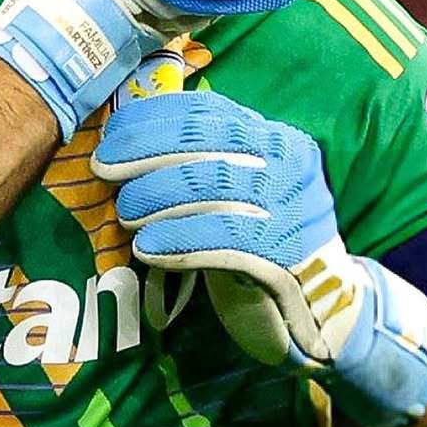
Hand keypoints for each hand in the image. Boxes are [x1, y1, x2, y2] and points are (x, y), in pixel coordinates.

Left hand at [92, 90, 426, 426]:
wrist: (322, 312)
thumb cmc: (263, 245)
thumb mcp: (238, 193)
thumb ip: (201, 165)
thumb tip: (126, 145)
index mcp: (275, 138)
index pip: (207, 113)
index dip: (153, 119)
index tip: (111, 135)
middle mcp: (289, 163)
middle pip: (206, 144)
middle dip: (146, 152)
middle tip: (104, 169)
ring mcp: (292, 207)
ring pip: (214, 187)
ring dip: (158, 197)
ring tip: (126, 213)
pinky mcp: (288, 254)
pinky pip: (225, 240)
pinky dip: (180, 241)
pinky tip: (148, 249)